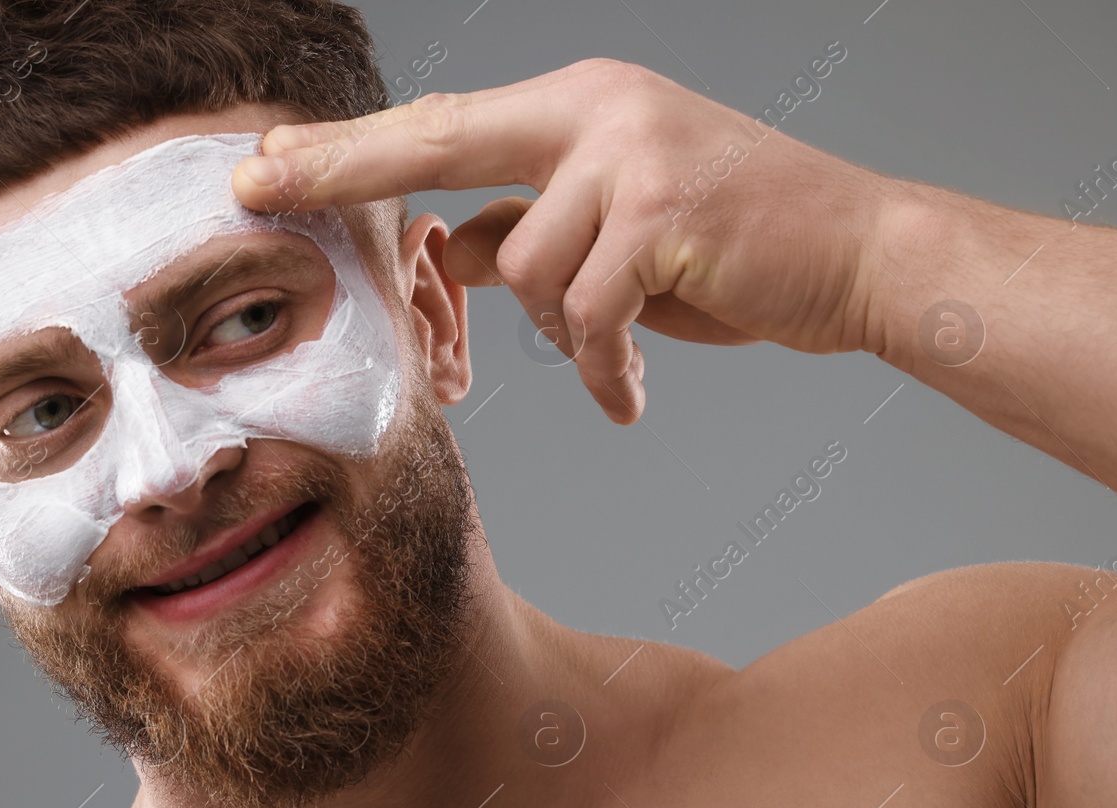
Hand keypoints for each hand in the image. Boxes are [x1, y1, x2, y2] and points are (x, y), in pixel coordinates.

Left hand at [231, 59, 908, 423]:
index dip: (351, 147)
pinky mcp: (662, 214)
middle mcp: (599, 108)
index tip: (269, 157)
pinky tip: (628, 394)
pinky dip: (601, 367)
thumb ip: (532, 232)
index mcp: (582, 104)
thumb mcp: (615, 234)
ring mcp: (631, 153)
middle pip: (441, 140)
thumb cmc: (733, 249)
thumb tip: (447, 252)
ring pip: (527, 272)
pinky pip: (586, 315)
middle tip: (252, 180)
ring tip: (615, 350)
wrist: (865, 253)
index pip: (444, 125)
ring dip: (564, 332)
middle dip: (341, 167)